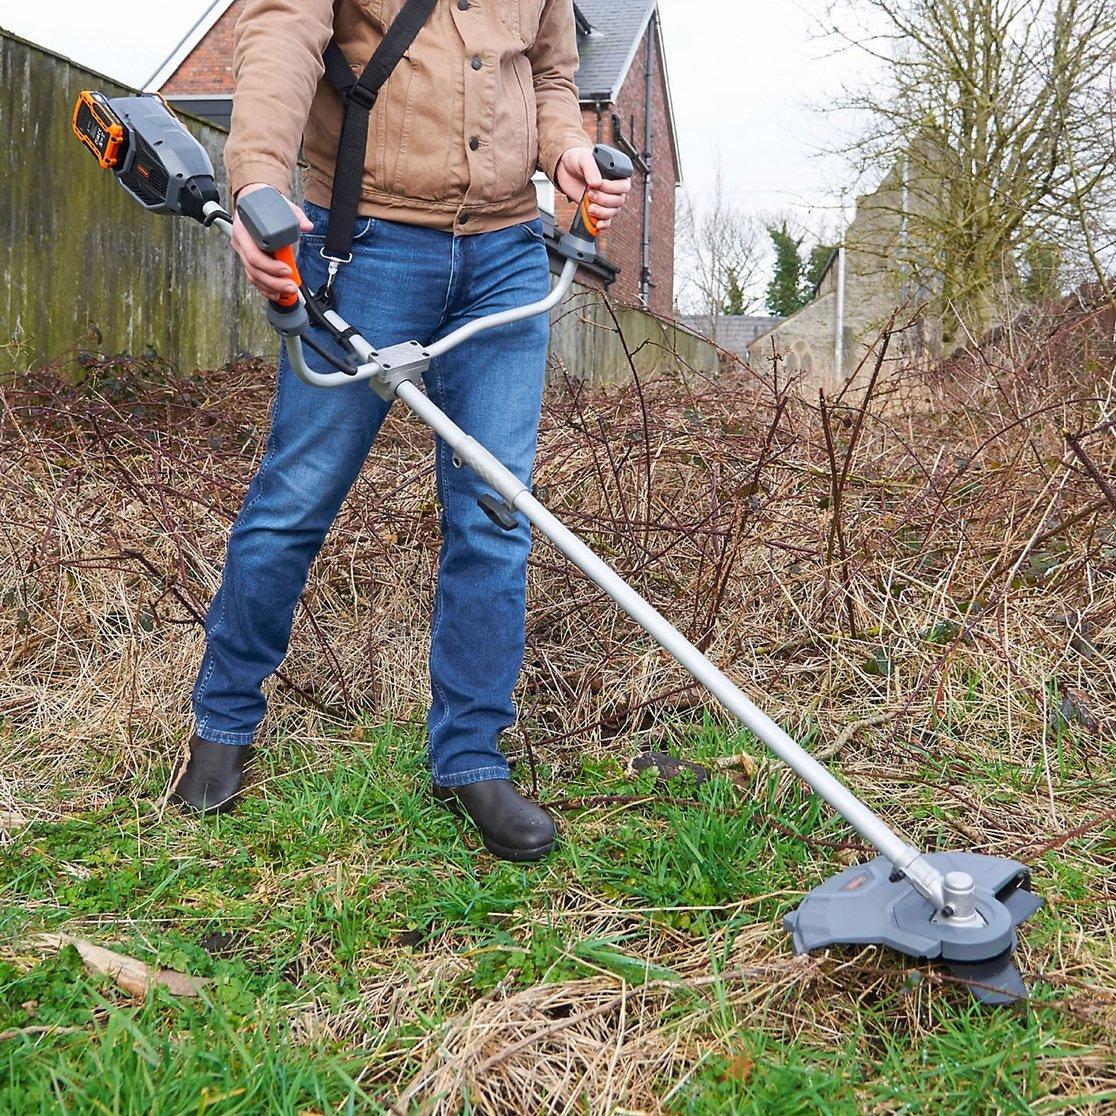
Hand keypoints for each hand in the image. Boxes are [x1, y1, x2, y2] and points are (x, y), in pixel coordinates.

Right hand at [230, 183, 313, 300]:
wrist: (252, 198)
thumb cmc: (265, 203)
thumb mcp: (282, 205)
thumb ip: (295, 215)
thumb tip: (307, 226)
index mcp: (244, 230)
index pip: (253, 254)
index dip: (270, 266)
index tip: (287, 269)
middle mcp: (241, 243)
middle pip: (254, 270)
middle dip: (274, 282)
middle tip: (291, 286)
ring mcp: (243, 253)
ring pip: (253, 277)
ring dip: (271, 288)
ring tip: (288, 292)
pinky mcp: (248, 260)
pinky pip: (254, 278)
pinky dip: (266, 289)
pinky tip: (278, 294)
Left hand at [555, 146, 630, 232]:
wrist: (566, 170)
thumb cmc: (578, 160)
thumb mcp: (584, 158)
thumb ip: (591, 168)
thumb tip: (596, 183)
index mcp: (617, 174)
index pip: (624, 185)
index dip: (613, 188)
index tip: (599, 184)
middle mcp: (615, 188)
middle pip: (619, 200)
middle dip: (604, 200)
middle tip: (590, 193)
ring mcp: (607, 200)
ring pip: (613, 211)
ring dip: (602, 212)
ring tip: (589, 207)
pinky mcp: (599, 209)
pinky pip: (607, 221)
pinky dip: (603, 224)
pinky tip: (597, 224)